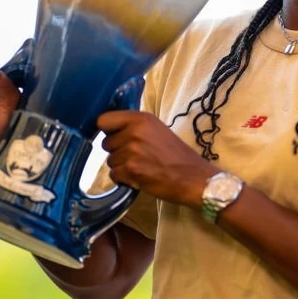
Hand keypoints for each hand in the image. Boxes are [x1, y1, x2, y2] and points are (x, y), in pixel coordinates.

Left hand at [97, 110, 218, 208]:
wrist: (193, 177)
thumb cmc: (177, 155)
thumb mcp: (157, 130)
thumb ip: (135, 128)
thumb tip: (112, 131)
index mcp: (141, 119)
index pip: (104, 120)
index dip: (107, 131)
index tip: (115, 137)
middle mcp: (134, 132)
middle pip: (105, 143)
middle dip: (117, 151)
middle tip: (136, 156)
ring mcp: (131, 151)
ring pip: (110, 161)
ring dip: (121, 166)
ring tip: (141, 167)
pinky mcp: (131, 170)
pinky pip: (114, 175)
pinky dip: (124, 179)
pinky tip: (139, 177)